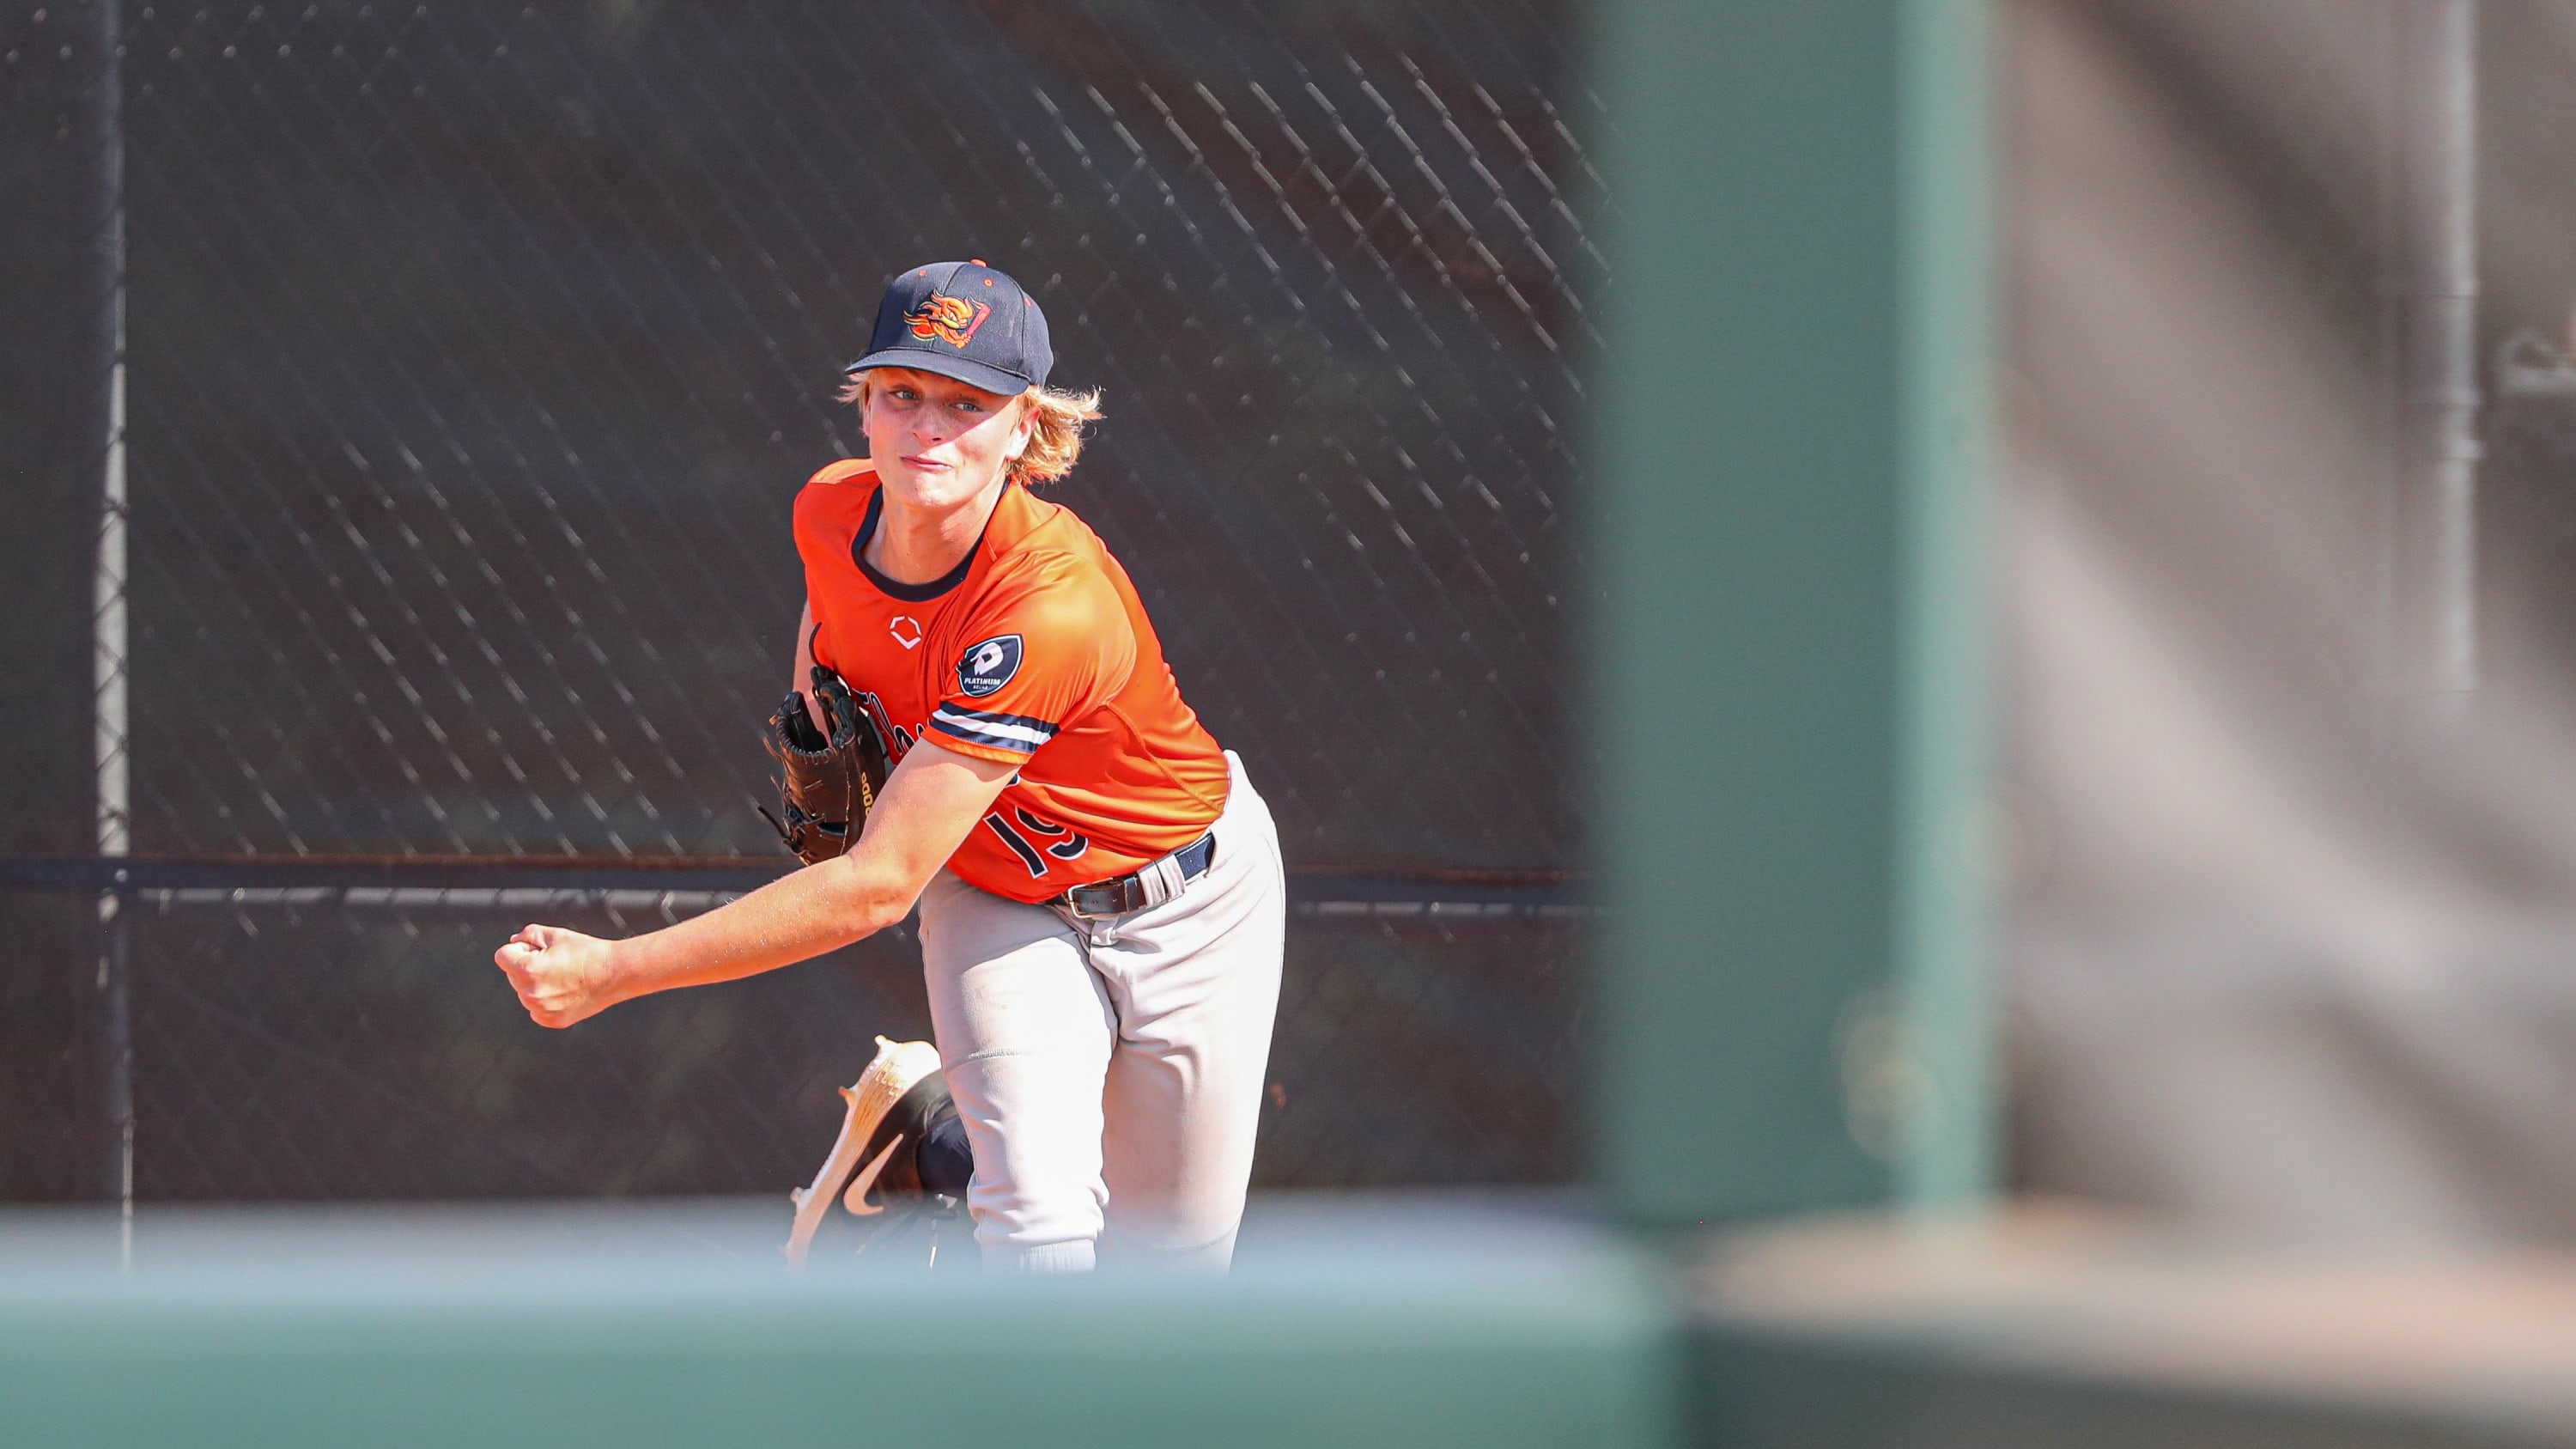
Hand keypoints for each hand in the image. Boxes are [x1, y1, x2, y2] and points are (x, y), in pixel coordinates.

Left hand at [495, 923, 622, 1028]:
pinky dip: (544, 999)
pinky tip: (564, 990)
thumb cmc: (586, 952)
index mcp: (528, 970)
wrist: (614, 974)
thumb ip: (527, 934)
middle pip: (511, 975)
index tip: (538, 948)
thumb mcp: (556, 935)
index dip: (519, 948)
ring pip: (523, 992)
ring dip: (534, 983)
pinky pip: (535, 1008)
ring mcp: (540, 1010)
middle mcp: (530, 994)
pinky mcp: (551, 1021)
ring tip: (562, 976)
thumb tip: (513, 942)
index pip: (502, 956)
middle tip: (555, 961)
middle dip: (525, 965)